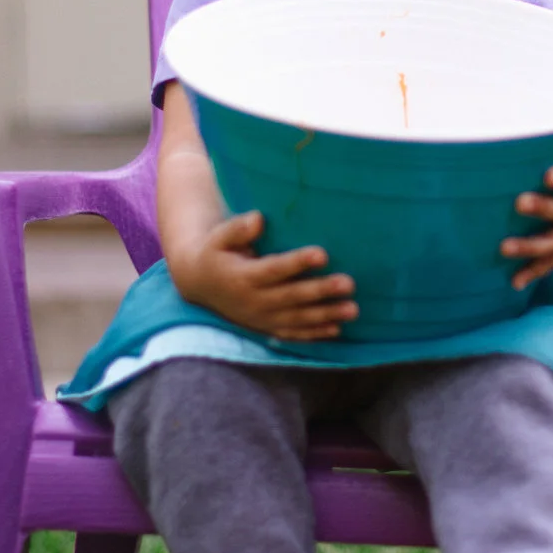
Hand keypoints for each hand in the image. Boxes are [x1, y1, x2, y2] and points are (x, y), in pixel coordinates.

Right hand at [168, 212, 355, 340]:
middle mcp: (254, 301)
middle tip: (349, 283)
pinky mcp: (267, 327)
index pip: (275, 269)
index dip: (298, 262)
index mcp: (243, 276)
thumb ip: (238, 228)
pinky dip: (315, 334)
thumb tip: (259, 219)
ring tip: (353, 309)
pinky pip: (293, 333)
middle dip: (321, 291)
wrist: (199, 283)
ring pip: (298, 318)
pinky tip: (337, 329)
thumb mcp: (219, 237)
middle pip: (292, 297)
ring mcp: (261, 318)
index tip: (323, 253)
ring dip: (326, 315)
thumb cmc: (216, 252)